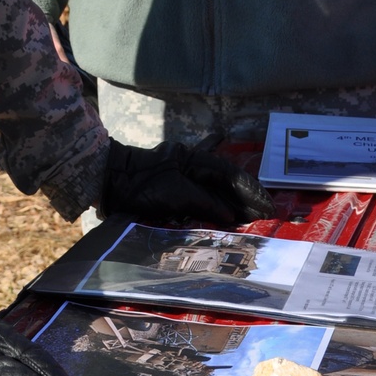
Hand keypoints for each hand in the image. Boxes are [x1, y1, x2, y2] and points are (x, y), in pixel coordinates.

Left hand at [102, 138, 274, 228]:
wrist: (106, 179)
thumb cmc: (138, 185)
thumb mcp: (172, 193)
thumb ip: (201, 201)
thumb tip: (229, 213)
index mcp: (192, 160)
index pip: (229, 175)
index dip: (250, 191)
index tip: (267, 205)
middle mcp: (191, 165)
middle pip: (226, 181)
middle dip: (248, 197)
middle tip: (268, 213)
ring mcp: (182, 176)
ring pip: (216, 189)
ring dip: (236, 202)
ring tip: (255, 215)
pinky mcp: (173, 189)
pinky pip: (203, 195)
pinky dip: (218, 203)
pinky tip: (228, 211)